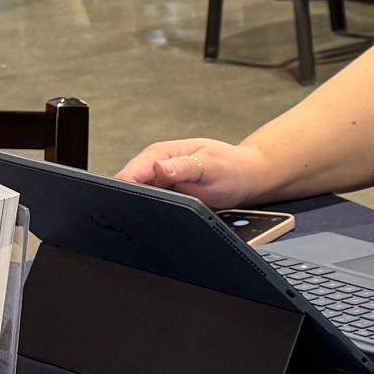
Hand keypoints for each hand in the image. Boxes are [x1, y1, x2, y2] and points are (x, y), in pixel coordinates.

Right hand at [119, 138, 271, 206]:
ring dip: (139, 207)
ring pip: (137, 197)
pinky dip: (151, 211)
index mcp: (161, 154)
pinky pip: (151, 204)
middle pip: (128, 186)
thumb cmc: (234, 169)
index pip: (131, 172)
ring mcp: (160, 181)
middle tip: (137, 218)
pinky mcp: (166, 193)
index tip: (125, 205)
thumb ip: (184, 167)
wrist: (249, 177)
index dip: (124, 189)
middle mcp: (156, 166)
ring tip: (147, 219)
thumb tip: (156, 167)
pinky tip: (157, 219)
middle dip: (129, 200)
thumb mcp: (211, 166)